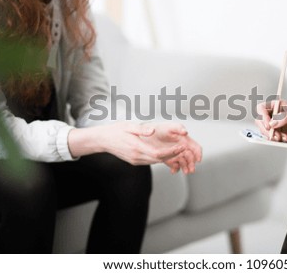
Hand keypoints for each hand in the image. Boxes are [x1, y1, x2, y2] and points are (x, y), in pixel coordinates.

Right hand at [68, 121, 201, 173]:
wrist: (102, 140)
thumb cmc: (115, 130)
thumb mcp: (128, 126)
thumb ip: (142, 129)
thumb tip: (153, 130)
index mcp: (136, 148)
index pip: (158, 153)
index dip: (171, 152)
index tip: (181, 147)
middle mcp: (136, 157)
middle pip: (159, 159)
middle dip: (173, 155)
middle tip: (185, 149)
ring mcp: (135, 160)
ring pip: (155, 161)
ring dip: (167, 157)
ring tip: (179, 151)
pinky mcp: (134, 161)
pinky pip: (150, 161)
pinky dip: (159, 158)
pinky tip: (166, 153)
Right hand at [255, 100, 286, 144]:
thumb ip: (284, 118)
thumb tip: (272, 123)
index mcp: (278, 105)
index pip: (262, 108)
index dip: (262, 117)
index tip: (268, 125)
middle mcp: (274, 114)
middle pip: (259, 120)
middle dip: (266, 129)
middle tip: (275, 135)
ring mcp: (274, 124)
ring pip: (264, 130)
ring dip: (272, 135)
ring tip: (283, 137)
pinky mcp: (275, 132)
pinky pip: (269, 136)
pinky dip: (275, 139)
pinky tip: (284, 139)